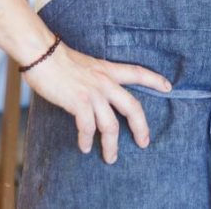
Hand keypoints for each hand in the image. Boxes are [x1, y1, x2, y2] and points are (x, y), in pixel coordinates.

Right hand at [24, 42, 171, 164]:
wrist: (41, 53)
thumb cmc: (57, 59)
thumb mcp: (85, 64)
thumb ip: (94, 78)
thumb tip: (95, 93)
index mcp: (107, 69)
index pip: (137, 72)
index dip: (154, 80)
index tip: (168, 87)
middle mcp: (104, 81)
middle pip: (132, 107)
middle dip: (140, 127)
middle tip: (143, 142)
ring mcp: (92, 92)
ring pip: (110, 125)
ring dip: (111, 145)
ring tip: (110, 157)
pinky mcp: (78, 102)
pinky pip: (88, 128)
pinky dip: (87, 140)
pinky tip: (84, 147)